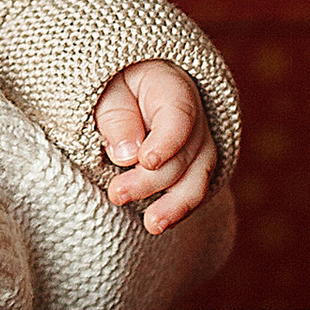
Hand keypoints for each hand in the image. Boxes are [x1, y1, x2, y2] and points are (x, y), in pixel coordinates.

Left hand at [93, 59, 215, 232]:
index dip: (166, 142)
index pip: (179, 117)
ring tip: (152, 225)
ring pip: (198, 179)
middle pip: (183, 155)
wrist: (136, 85)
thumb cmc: (117, 85)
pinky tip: (160, 224)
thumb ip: (116, 117)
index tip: (146, 161)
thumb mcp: (108, 89)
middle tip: (116, 194)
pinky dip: (178, 209)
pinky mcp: (195, 168)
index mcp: (175, 89)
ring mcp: (201, 146)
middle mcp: (197, 120)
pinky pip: (194, 190)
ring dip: (175, 205)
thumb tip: (126, 155)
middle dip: (151, 180)